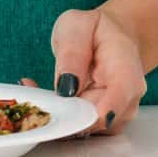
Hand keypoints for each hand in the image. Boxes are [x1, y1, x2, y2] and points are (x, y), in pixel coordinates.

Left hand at [21, 5, 147, 137]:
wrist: (112, 39)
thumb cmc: (97, 30)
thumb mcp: (77, 26)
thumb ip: (72, 53)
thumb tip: (66, 88)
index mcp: (126, 72)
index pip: (115, 103)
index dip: (86, 114)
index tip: (59, 107)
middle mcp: (126, 102)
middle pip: (92, 122)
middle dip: (60, 110)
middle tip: (30, 88)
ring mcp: (115, 117)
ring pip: (82, 130)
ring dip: (55, 113)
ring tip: (34, 87)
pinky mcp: (101, 125)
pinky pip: (76, 129)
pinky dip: (57, 116)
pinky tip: (45, 96)